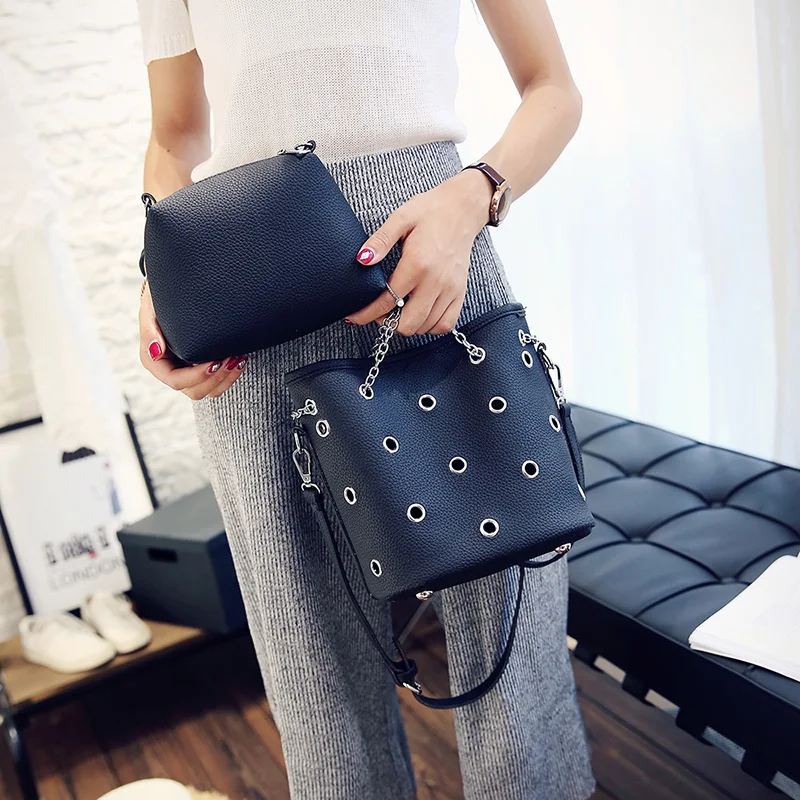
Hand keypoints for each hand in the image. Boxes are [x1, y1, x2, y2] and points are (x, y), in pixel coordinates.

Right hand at [138, 281, 246, 398]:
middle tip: (232, 358)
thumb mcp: (150, 310)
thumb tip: (156, 351)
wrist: (171, 295)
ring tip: (239, 359)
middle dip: (216, 378)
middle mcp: (172, 372)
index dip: (197, 376)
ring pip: (209, 391)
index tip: (215, 361)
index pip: (176, 381)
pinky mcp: (202, 369)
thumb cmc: (159, 301)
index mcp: (156, 362)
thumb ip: (149, 330)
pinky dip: (230, 376)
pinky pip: (217, 383)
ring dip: (227, 378)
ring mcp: (188, 373)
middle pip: (195, 390)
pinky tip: (240, 360)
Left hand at [345, 168, 493, 336]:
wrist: (463, 210)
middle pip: (408, 323)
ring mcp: (451, 289)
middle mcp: (436, 281)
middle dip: (388, 322)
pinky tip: (419, 313)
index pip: (387, 302)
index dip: (367, 314)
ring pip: (425, 327)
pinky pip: (445, 324)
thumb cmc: (430, 212)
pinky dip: (430, 325)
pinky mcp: (460, 292)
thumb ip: (380, 240)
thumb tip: (362, 259)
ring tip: (397, 311)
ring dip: (407, 324)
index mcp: (417, 264)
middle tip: (379, 311)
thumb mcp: (401, 218)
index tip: (355, 317)